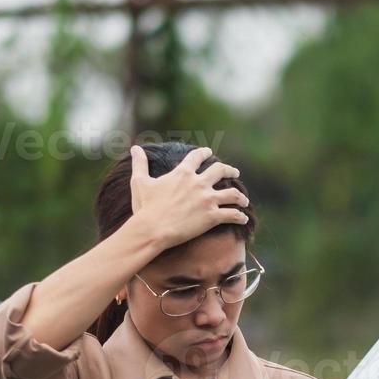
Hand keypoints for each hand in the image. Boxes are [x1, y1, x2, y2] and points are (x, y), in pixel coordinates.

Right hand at [128, 144, 249, 251]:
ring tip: (243, 200)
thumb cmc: (145, 208)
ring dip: (240, 196)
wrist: (153, 229)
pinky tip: (243, 218)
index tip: (209, 152)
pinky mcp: (212, 216)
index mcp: (182, 173)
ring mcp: (207, 200)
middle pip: (220, 170)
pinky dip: (240, 216)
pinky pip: (233, 214)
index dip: (204, 153)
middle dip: (229, 170)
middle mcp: (198, 183)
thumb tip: (134, 148)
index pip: (197, 157)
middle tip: (235, 172)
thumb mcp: (140, 182)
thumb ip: (140, 164)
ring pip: (232, 194)